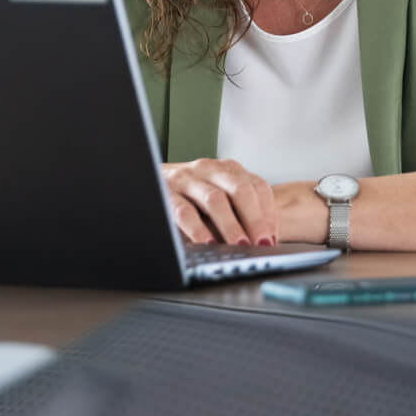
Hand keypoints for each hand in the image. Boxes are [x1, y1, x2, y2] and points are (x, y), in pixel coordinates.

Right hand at [160, 158, 276, 245]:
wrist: (143, 180)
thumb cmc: (188, 197)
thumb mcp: (216, 198)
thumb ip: (238, 213)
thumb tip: (263, 241)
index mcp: (228, 169)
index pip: (257, 187)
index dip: (267, 214)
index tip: (272, 238)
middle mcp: (209, 169)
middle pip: (240, 191)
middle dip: (254, 220)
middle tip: (261, 244)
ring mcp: (186, 178)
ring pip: (214, 200)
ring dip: (230, 226)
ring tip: (240, 246)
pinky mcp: (164, 192)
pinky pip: (183, 211)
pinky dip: (197, 229)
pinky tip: (206, 244)